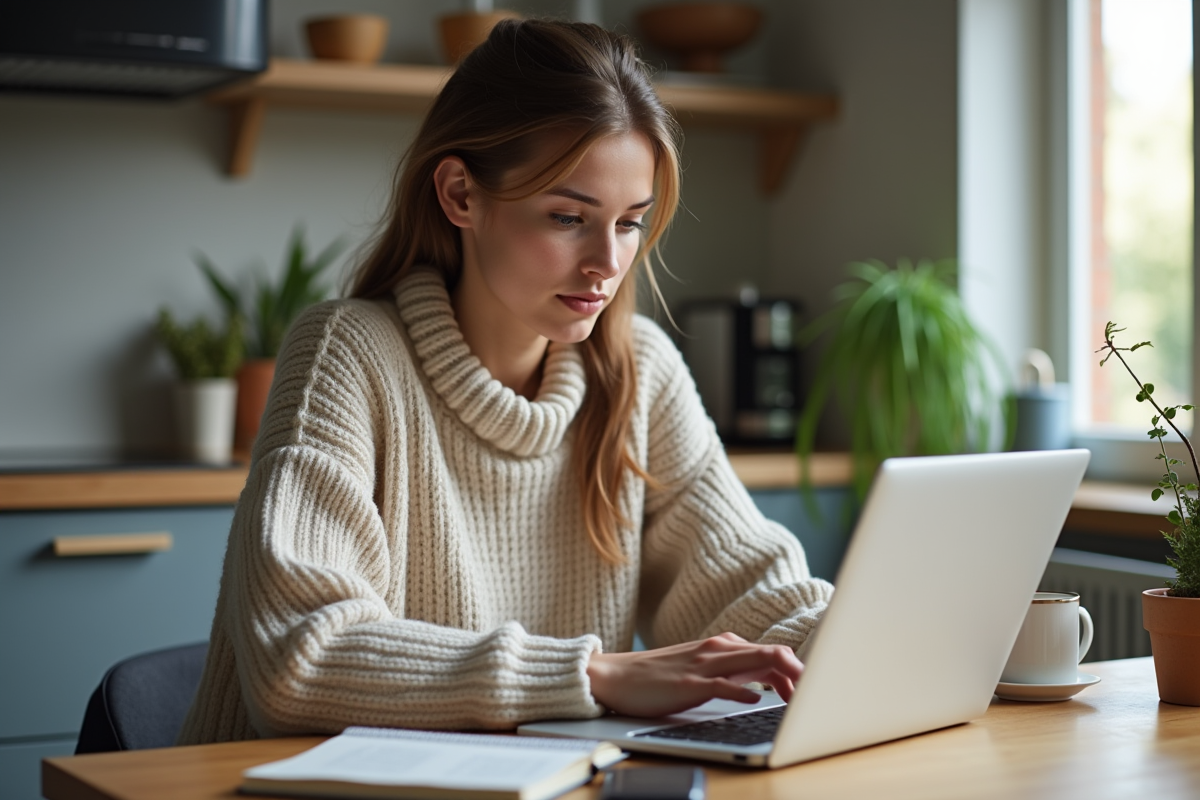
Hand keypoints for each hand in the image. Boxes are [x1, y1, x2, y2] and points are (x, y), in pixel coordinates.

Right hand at [586, 632, 802, 717]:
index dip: (796, 670)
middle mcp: (717, 649)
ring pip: (754, 662)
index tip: (810, 690)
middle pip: (771, 653)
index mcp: (722, 646)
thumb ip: (733, 671)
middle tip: (817, 693)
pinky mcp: (688, 684)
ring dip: (782, 677)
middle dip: (799, 672)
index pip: (771, 651)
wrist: (615, 676)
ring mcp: (703, 665)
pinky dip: (744, 691)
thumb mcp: (701, 668)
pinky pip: (722, 684)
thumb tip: (766, 683)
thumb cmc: (658, 676)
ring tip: (801, 696)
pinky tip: (757, 700)